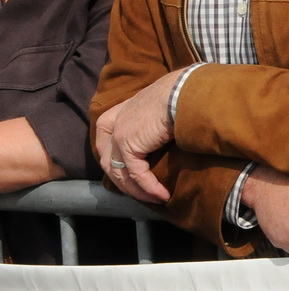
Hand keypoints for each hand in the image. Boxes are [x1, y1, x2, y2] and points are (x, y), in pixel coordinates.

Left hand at [92, 68, 183, 203]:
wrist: (183, 92)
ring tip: (155, 199)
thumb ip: (153, 117)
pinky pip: (137, 175)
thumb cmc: (180, 93)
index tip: (129, 174)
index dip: (114, 161)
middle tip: (143, 193)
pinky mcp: (129, 147)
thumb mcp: (160, 104)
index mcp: (119, 111)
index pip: (105, 141)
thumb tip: (164, 128)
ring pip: (120, 174)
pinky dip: (149, 188)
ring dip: (138, 191)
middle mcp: (115, 123)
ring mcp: (118, 135)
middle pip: (110, 162)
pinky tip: (162, 195)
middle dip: (125, 182)